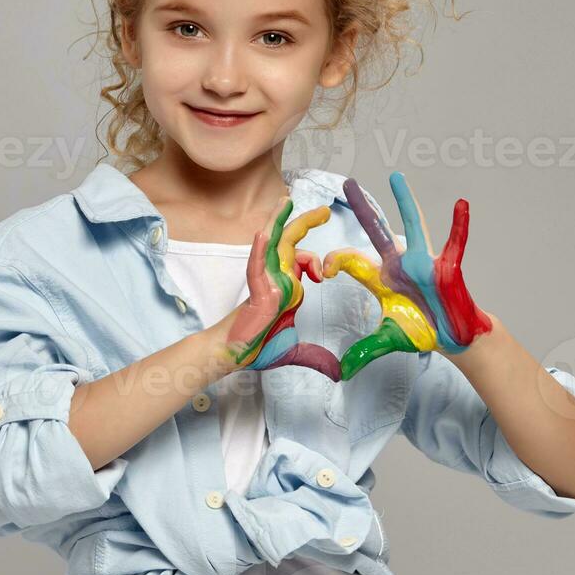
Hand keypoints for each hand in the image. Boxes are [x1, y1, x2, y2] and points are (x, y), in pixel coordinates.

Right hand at [223, 194, 338, 378]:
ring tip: (287, 201)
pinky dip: (260, 249)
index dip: (317, 262)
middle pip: (290, 242)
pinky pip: (256, 266)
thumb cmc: (259, 346)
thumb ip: (317, 357)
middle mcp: (276, 278)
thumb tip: (338, 373)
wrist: (236, 355)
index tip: (325, 276)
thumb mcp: (297, 350)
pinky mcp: (256, 291)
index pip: (303, 260)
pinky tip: (263, 234)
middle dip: (305, 223)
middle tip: (324, 210)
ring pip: (273, 245)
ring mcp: (265, 281)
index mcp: (286, 286)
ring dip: (279, 222)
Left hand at [323, 172, 491, 378]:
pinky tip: (461, 205)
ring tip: (395, 178)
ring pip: (413, 226)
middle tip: (347, 182)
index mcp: (381, 276)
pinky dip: (459, 226)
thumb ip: (365, 351)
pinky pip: (454, 243)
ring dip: (405, 202)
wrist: (452, 337)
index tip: (323, 271)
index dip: (335, 261)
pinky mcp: (446, 268)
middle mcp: (400, 263)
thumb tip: (343, 371)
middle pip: (377, 231)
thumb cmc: (422, 330)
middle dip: (363, 208)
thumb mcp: (388, 340)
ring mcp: (424, 262)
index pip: (351, 259)